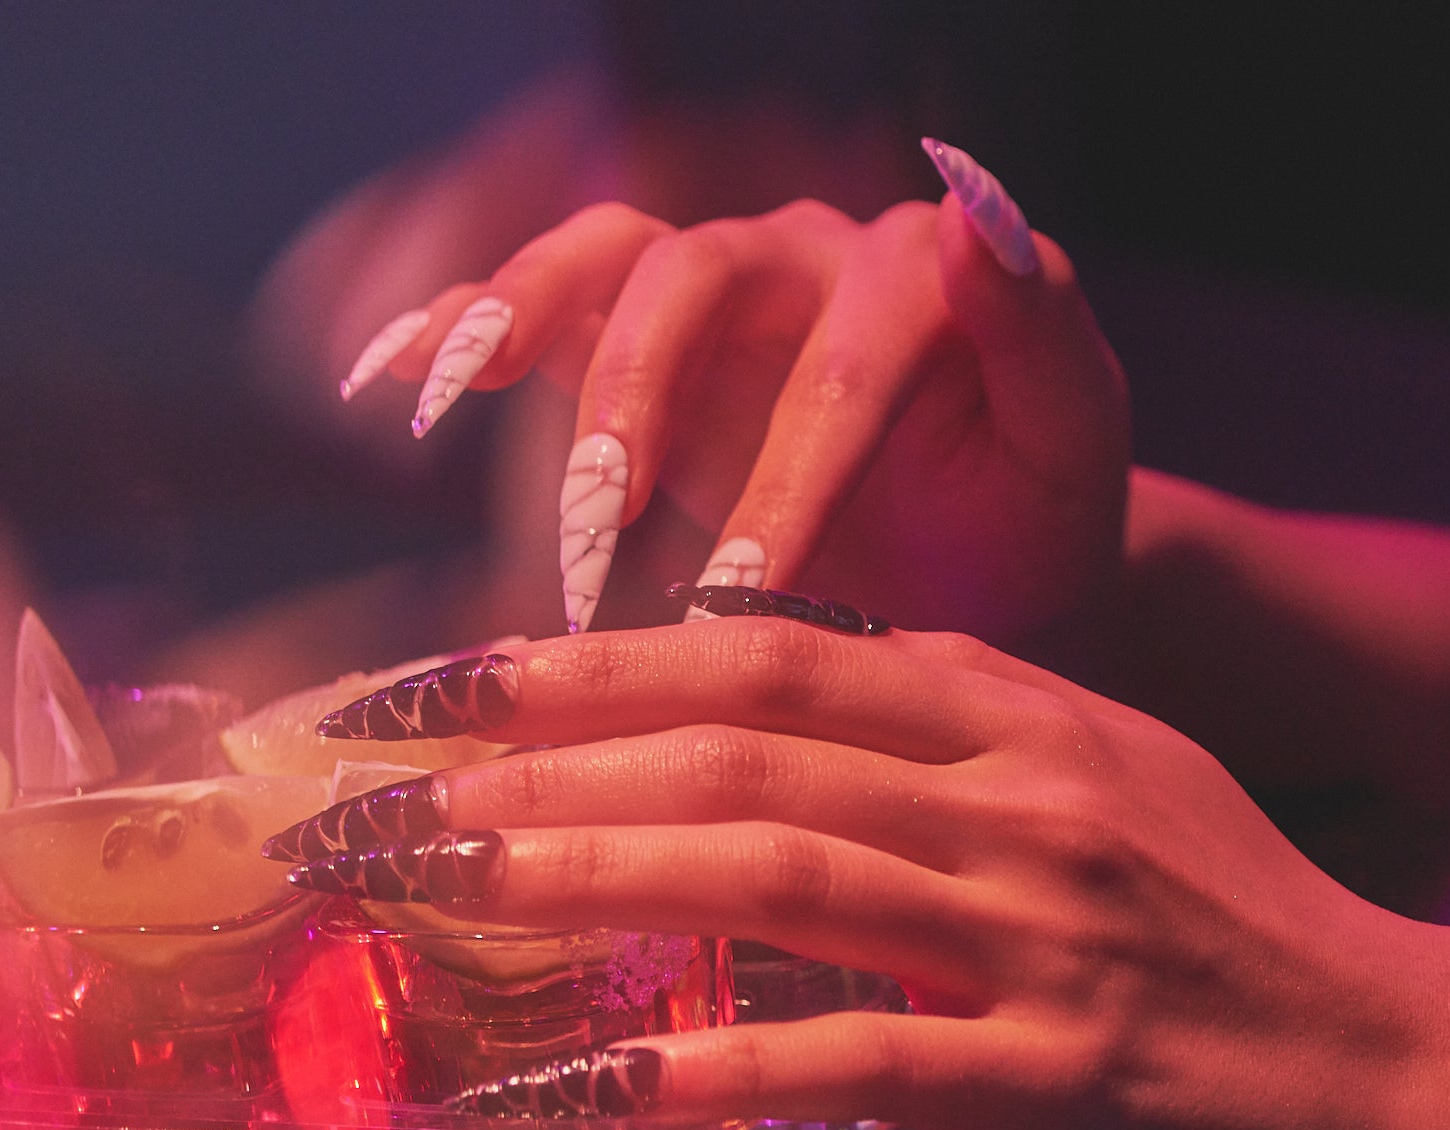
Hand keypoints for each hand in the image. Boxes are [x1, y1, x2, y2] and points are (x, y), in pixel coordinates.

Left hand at [273, 618, 1449, 1129]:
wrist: (1401, 1048)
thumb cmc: (1227, 908)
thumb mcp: (1101, 767)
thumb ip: (949, 718)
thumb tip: (790, 681)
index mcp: (1010, 715)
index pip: (766, 654)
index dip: (597, 659)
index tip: (457, 677)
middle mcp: (1010, 800)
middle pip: (745, 748)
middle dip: (554, 761)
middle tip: (404, 787)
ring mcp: (1033, 933)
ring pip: (783, 872)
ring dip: (605, 873)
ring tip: (460, 882)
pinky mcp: (1055, 1072)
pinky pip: (867, 1058)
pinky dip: (734, 1070)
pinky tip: (617, 1091)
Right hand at [341, 144, 1130, 645]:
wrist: (967, 551)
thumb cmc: (1019, 515)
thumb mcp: (1068, 443)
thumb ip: (1040, 331)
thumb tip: (975, 208)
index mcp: (912, 276)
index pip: (840, 364)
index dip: (792, 478)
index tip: (751, 601)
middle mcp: (796, 258)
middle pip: (691, 279)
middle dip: (636, 406)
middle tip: (593, 533)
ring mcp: (705, 292)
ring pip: (598, 263)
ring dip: (521, 335)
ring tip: (448, 416)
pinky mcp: (629, 338)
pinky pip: (532, 304)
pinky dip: (454, 329)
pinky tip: (381, 382)